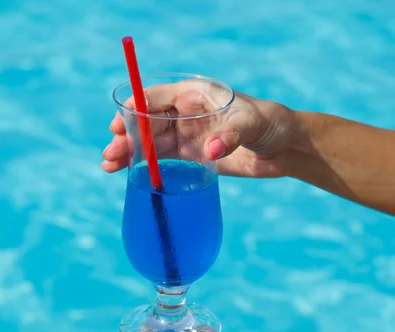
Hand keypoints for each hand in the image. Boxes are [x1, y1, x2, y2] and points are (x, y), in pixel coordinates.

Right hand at [102, 81, 300, 177]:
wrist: (284, 147)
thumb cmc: (270, 123)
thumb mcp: (252, 123)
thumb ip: (231, 134)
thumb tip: (211, 150)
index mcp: (195, 94)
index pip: (156, 98)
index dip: (135, 109)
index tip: (119, 124)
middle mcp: (185, 112)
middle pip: (147, 122)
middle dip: (127, 135)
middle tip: (111, 153)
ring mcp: (186, 135)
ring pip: (150, 142)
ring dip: (129, 152)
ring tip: (109, 166)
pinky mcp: (191, 156)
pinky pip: (161, 159)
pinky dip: (143, 165)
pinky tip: (127, 173)